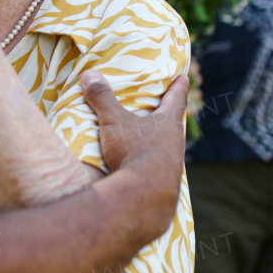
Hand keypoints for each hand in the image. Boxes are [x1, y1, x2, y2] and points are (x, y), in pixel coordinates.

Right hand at [80, 70, 186, 240]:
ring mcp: (172, 166)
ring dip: (160, 143)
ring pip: (168, 148)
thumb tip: (89, 74)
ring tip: (149, 140)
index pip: (177, 98)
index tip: (184, 77)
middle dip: (168, 116)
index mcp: (168, 122)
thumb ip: (102, 98)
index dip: (179, 86)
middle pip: (174, 124)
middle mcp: (176, 143)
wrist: (144, 197)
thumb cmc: (133, 150)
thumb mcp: (114, 121)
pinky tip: (141, 169)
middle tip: (163, 108)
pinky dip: (151, 164)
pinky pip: (159, 169)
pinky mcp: (165, 185)